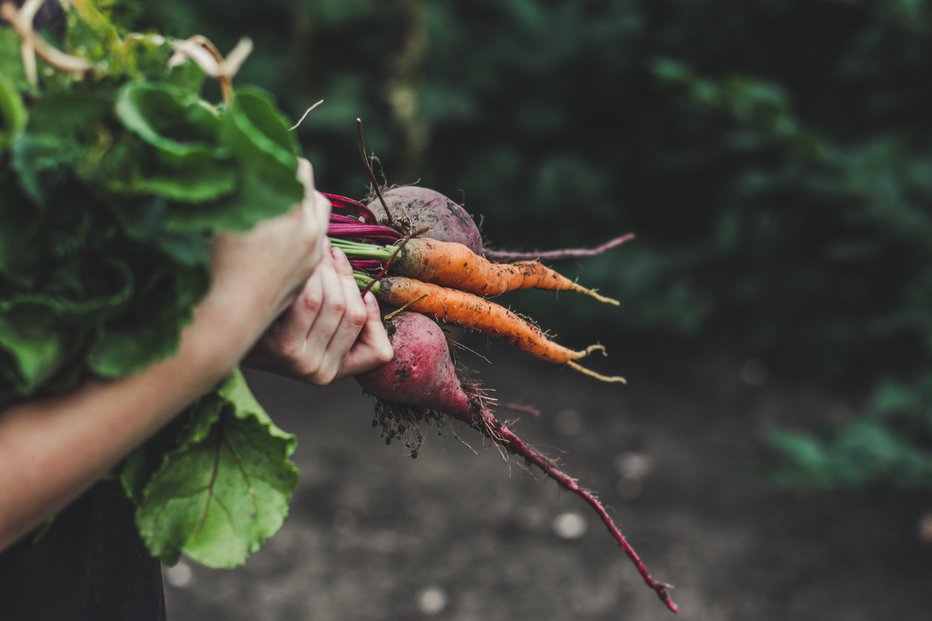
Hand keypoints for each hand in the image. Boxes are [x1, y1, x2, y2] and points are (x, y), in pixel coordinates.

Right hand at [207, 158, 330, 332]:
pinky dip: (300, 233)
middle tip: (265, 182)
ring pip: (318, 220)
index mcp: (292, 213)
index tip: (258, 158)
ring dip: (301, 210)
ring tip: (272, 209)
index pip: (298, 168)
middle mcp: (310, 233)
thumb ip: (232, 181)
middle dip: (292, 185)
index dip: (278, 159)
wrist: (226, 317)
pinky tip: (273, 237)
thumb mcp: (218, 215)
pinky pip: (314, 244)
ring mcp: (311, 258)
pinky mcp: (304, 277)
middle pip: (313, 193)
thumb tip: (230, 150)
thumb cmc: (213, 265)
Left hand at [245, 243, 393, 384]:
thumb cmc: (265, 323)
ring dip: (327, 269)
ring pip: (335, 303)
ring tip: (315, 251)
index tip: (366, 293)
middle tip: (329, 251)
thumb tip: (360, 286)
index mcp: (332, 374)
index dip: (375, 317)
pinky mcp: (283, 347)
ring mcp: (302, 361)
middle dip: (343, 276)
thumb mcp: (306, 333)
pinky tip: (304, 264)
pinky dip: (313, 275)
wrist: (218, 331)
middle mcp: (320, 372)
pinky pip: (312, 300)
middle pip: (351, 313)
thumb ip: (335, 319)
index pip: (378, 351)